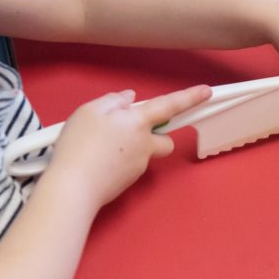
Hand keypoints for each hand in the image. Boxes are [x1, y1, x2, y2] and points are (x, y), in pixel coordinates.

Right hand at [43, 84, 211, 208]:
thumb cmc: (80, 144)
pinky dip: (118, 162)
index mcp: (138, 122)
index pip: (169, 106)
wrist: (73, 187)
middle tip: (126, 131)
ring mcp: (138, 166)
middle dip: (154, 135)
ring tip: (100, 146)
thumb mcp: (90, 110)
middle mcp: (145, 145)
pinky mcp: (128, 182)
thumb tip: (130, 100)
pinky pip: (129, 166)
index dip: (189, 97)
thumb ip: (113, 101)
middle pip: (164, 140)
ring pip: (144, 154)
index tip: (205, 92)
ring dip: (131, 148)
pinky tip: (97, 160)